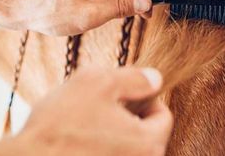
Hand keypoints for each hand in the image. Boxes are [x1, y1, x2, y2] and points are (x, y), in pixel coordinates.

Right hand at [7, 66, 172, 155]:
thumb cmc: (60, 124)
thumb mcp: (99, 82)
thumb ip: (135, 78)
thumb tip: (155, 79)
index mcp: (148, 144)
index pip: (164, 116)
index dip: (145, 98)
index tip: (121, 95)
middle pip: (147, 133)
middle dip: (128, 116)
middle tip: (100, 107)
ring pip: (127, 146)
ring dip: (112, 132)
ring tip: (85, 124)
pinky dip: (101, 147)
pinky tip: (78, 141)